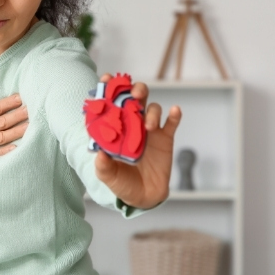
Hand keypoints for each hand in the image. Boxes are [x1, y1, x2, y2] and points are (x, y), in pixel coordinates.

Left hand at [94, 73, 181, 208]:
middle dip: (134, 90)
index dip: (107, 89)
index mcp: (114, 128)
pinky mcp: (165, 138)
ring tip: (149, 126)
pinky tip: (175, 110)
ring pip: (152, 108)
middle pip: (134, 98)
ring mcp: (149, 129)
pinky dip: (174, 115)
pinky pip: (172, 122)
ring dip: (151, 111)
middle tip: (134, 94)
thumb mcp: (108, 176)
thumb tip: (99, 155)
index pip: (109, 104)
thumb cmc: (121, 182)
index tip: (106, 78)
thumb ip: (103, 166)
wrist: (143, 197)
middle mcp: (131, 123)